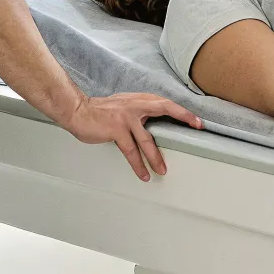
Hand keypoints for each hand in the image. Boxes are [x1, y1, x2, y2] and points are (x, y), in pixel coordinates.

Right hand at [60, 93, 204, 181]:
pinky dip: (138, 165)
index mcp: (138, 100)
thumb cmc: (99, 111)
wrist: (77, 111)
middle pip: (164, 109)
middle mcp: (134, 106)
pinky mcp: (116, 130)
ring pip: (147, 140)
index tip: (195, 119)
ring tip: (162, 170)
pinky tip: (143, 173)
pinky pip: (131, 151)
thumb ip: (138, 112)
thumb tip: (152, 125)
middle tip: (196, 127)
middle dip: (183, 117)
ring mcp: (126, 118)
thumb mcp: (123, 106)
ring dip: (156, 157)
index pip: (164, 103)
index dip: (181, 110)